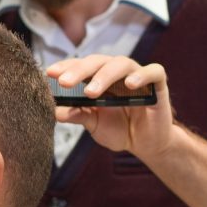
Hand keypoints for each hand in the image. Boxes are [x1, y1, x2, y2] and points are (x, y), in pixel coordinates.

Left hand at [46, 55, 176, 160]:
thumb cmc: (118, 130)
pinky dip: (141, 76)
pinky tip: (129, 84)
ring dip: (104, 76)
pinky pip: (153, 72)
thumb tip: (53, 111)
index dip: (65, 67)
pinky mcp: (158, 84)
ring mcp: (137, 75)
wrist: (146, 144)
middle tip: (64, 83)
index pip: (80, 66)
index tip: (48, 74)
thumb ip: (78, 116)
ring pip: (121, 64)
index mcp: (98, 78)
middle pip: (97, 62)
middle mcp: (116, 72)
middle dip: (79, 71)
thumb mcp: (94, 124)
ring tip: (91, 92)